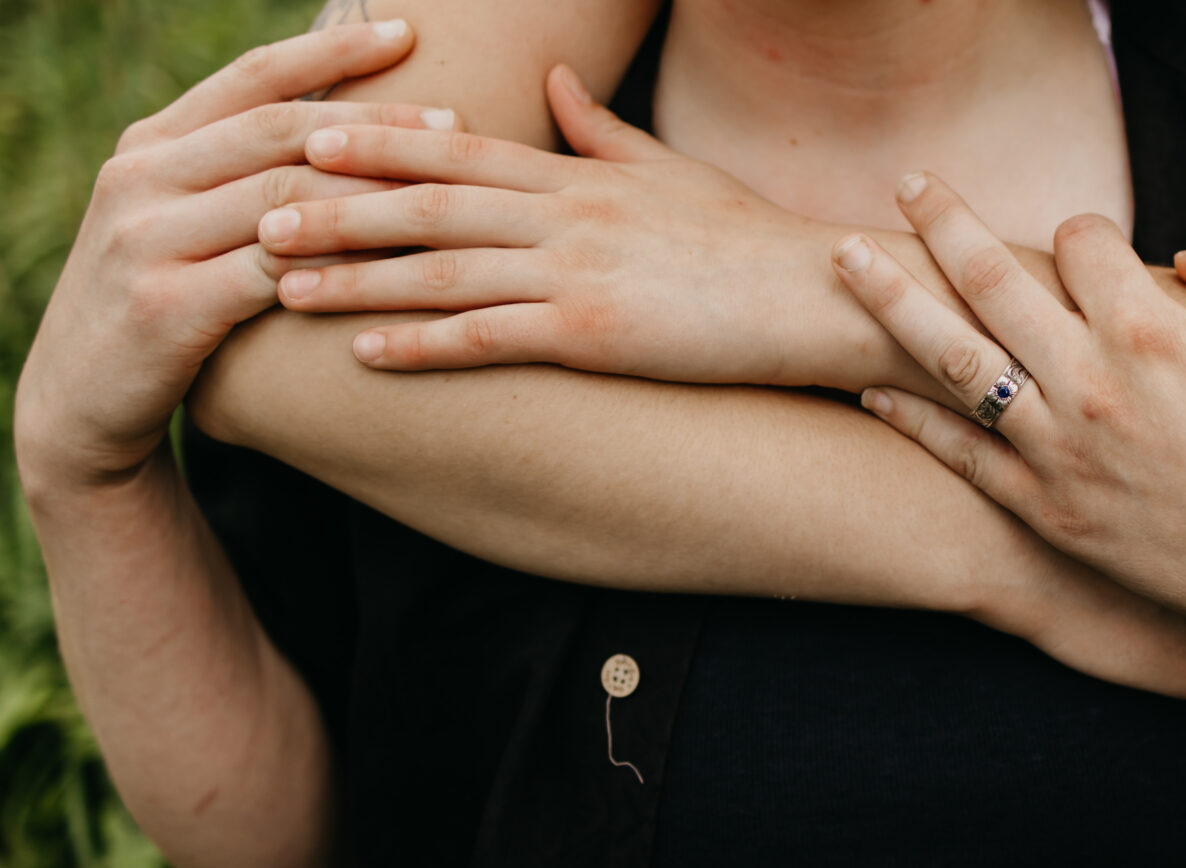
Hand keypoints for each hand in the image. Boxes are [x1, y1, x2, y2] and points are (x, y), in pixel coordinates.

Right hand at [14, 20, 458, 489]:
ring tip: (441, 194)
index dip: (331, 52)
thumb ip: (235, 178)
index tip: (405, 35)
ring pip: (281, 197)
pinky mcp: (164, 308)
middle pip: (277, 131)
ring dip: (370, 193)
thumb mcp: (180, 225)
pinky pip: (273, 274)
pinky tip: (399, 267)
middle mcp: (140, 179)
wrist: (82, 402)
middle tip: (450, 125)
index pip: (251, 78)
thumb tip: (336, 129)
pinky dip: (340, 266)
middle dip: (371, 125)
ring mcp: (146, 240)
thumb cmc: (161, 306)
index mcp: (149, 146)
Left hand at [255, 66, 850, 384]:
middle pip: (430, 201)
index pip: (461, 150)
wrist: (819, 294)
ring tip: (282, 285)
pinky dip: (423, 343)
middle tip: (257, 214)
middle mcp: (567, 212)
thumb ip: (603, 132)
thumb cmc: (749, 240)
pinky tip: (366, 354)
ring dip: (357, 277)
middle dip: (337, 208)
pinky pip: (490, 337)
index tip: (307, 143)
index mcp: (581, 173)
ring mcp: (577, 271)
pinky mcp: (596, 333)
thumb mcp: (673, 171)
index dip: (378, 146)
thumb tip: (556, 86)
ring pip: (442, 266)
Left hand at [839, 174, 1185, 664]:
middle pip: (990, 279)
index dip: (1081, 231)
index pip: (1081, 243)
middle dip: (942, 222)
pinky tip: (870, 388)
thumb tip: (1184, 251)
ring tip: (845, 260)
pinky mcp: (1045, 508)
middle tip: (908, 185)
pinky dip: (911, 418)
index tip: (1084, 242)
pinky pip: (961, 453)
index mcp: (1151, 331)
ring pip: (953, 359)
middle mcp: (1090, 384)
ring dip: (891, 301)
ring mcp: (1058, 450)